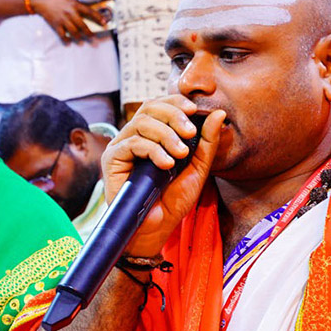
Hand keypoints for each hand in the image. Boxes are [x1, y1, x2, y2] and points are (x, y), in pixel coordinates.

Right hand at [31, 0, 100, 42]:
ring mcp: (63, 19)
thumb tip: (87, 14)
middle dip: (89, 33)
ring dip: (78, 37)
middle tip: (93, 37)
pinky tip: (68, 42)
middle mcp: (70, 12)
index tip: (104, 23)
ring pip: (74, 31)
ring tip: (81, 41)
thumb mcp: (70, 0)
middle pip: (82, 25)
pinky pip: (62, 35)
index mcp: (75, 5)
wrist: (43, 0)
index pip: (89, 11)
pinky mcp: (56, 24)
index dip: (98, 17)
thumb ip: (78, 7)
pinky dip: (66, 39)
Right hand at [103, 95, 224, 257]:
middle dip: (173, 115)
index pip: (160, 106)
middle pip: (149, 107)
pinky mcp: (111, 159)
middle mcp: (134, 136)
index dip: (176, 102)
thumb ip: (208, 142)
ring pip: (141, 123)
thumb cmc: (173, 200)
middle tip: (189, 133)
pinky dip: (153, 150)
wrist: (156, 228)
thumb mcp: (198, 168)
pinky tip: (166, 165)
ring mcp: (121, 146)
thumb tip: (218, 114)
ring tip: (180, 154)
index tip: (195, 110)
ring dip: (166, 135)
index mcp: (152, 134)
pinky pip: (132, 143)